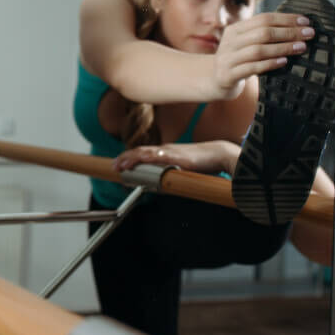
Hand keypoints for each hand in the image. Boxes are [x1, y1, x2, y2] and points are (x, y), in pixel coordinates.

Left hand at [112, 140, 238, 174]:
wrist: (220, 154)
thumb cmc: (205, 162)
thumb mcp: (185, 169)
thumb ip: (174, 174)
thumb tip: (166, 184)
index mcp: (167, 152)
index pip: (144, 153)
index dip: (130, 157)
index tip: (120, 164)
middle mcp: (166, 149)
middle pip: (140, 151)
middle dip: (125, 158)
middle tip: (114, 166)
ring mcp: (170, 152)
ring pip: (144, 152)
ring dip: (130, 158)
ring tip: (120, 165)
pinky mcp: (176, 156)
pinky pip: (157, 156)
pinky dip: (145, 158)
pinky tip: (137, 161)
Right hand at [212, 12, 313, 98]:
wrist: (216, 81)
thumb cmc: (239, 60)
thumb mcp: (245, 43)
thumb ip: (261, 34)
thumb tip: (297, 26)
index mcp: (235, 29)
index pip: (263, 18)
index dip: (286, 19)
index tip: (305, 21)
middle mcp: (229, 42)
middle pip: (263, 33)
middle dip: (289, 32)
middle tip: (309, 34)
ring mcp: (227, 59)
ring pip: (258, 50)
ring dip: (283, 48)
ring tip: (301, 47)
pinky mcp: (228, 75)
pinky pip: (252, 68)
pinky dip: (270, 64)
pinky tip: (284, 62)